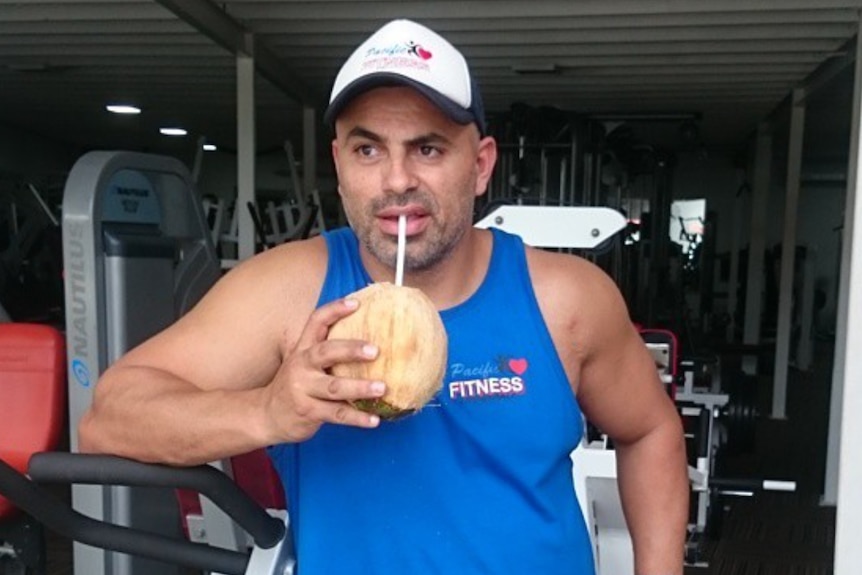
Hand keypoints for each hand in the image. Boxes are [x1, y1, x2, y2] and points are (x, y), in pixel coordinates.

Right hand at [262, 296, 384, 442]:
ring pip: (334, 387)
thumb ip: (326, 351)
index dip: (335, 310)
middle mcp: (301, 366)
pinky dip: (357, 418)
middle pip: (326, 352)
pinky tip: (374, 420)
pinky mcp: (308, 412)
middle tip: (375, 351)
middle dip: (351, 350)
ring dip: (360, 388)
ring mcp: (303, 390)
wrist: (266, 415)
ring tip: (382, 388)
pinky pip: (337, 414)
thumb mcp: (303, 362)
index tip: (357, 303)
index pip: (316, 322)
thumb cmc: (296, 385)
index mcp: (303, 349)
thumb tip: (367, 338)